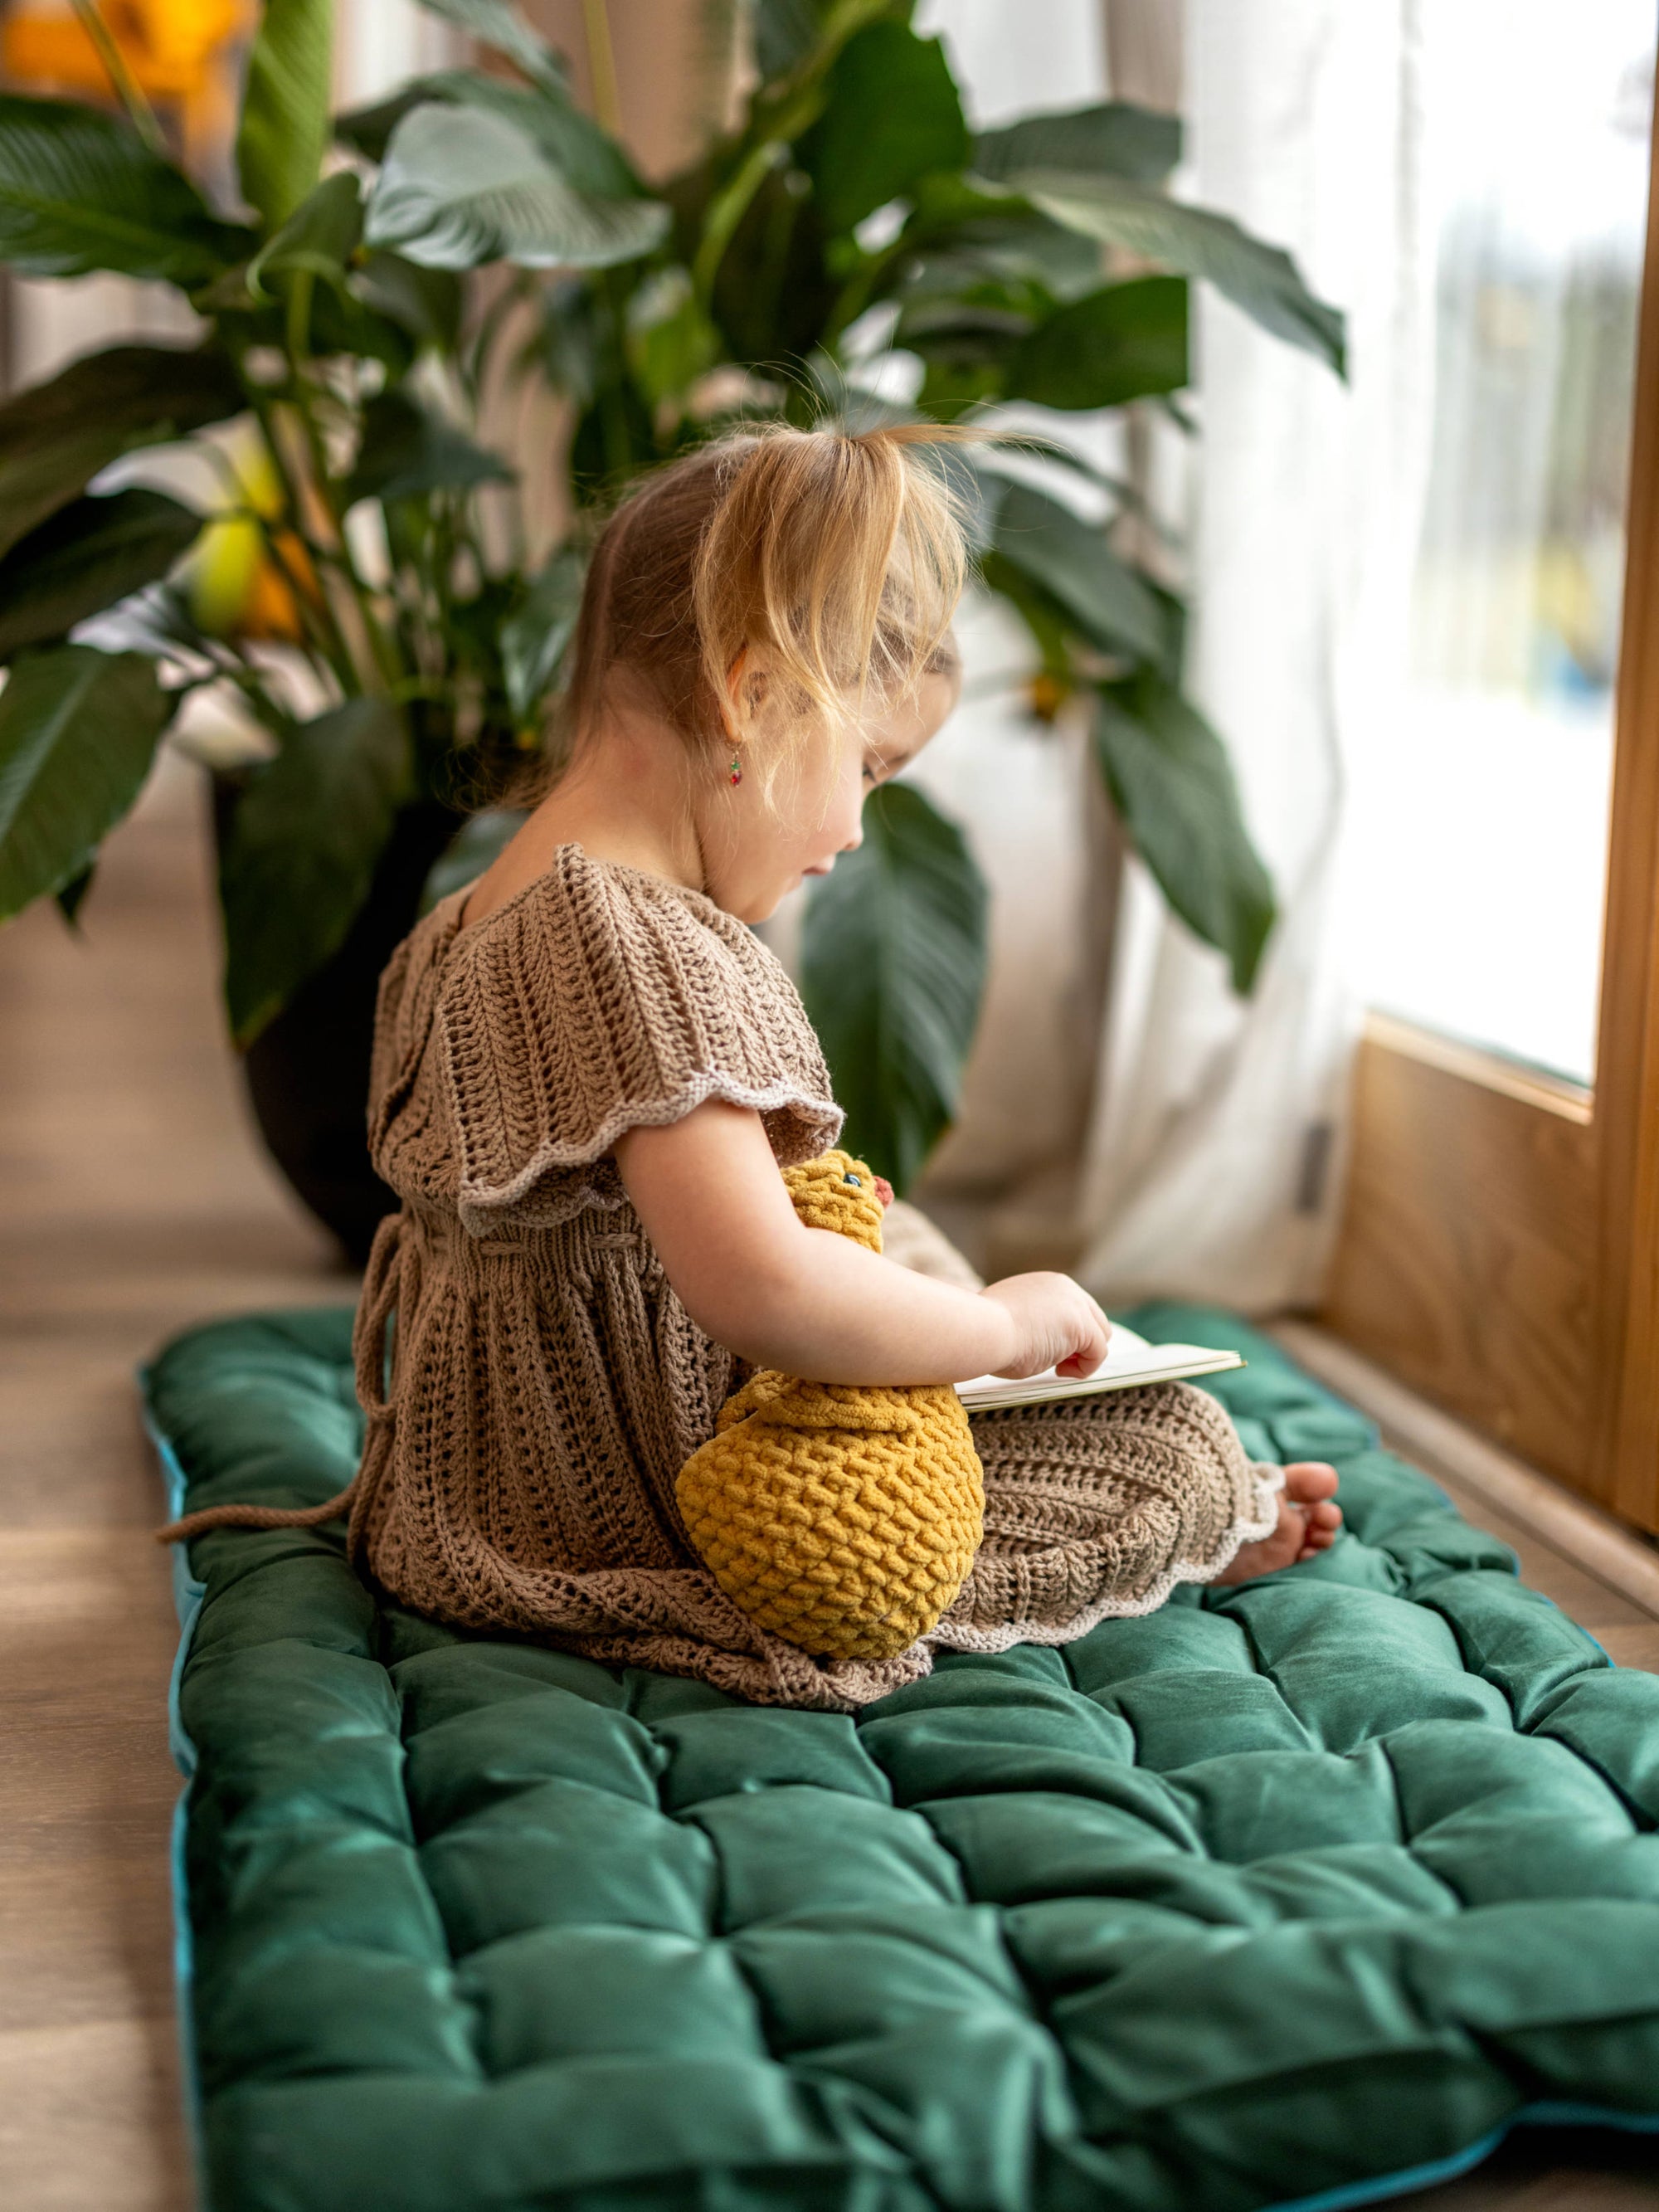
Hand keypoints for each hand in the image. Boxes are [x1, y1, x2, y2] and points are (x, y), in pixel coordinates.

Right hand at [978, 1273, 1112, 1379]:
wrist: (981, 1330)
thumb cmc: (986, 1329)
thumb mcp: (1013, 1317)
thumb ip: (1033, 1320)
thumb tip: (1037, 1338)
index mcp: (1048, 1283)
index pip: (1076, 1309)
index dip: (1069, 1335)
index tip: (1049, 1350)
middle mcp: (1067, 1288)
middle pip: (1095, 1320)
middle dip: (1080, 1344)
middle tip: (1056, 1362)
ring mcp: (1076, 1305)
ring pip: (1101, 1336)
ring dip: (1083, 1356)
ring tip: (1056, 1367)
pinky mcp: (1082, 1327)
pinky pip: (1098, 1353)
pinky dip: (1083, 1368)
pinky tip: (1059, 1371)